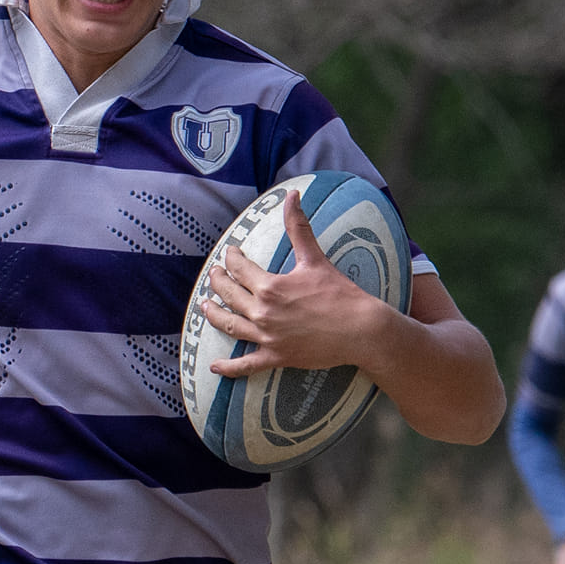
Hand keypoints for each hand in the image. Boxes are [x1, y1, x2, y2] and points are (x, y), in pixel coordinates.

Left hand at [204, 190, 386, 376]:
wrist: (360, 330)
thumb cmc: (340, 294)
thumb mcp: (315, 258)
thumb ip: (298, 227)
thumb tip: (292, 195)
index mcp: (269, 287)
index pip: (239, 268)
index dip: (232, 258)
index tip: (230, 253)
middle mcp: (262, 313)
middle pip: (228, 295)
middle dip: (218, 282)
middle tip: (214, 274)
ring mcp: (267, 338)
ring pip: (230, 326)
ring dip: (213, 315)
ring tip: (204, 307)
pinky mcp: (276, 357)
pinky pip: (246, 365)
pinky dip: (228, 368)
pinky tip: (213, 366)